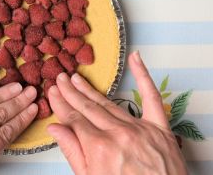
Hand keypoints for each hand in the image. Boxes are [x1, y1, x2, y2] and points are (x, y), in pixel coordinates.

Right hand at [47, 51, 186, 174]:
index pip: (73, 119)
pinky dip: (144, 77)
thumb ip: (73, 152)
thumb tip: (54, 128)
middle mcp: (118, 134)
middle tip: (61, 78)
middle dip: (71, 92)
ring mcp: (140, 128)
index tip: (52, 93)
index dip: (60, 104)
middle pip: (88, 107)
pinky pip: (152, 98)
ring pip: (109, 103)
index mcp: (99, 148)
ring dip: (90, 89)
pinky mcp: (160, 128)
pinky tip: (137, 59)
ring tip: (77, 78)